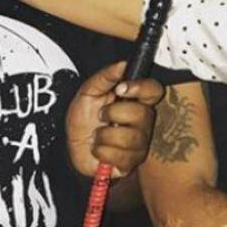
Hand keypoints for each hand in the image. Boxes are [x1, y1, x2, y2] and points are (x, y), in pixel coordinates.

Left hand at [67, 61, 163, 177]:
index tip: (120, 89)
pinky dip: (101, 151)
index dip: (141, 88)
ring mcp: (139, 143)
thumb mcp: (88, 93)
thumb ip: (105, 77)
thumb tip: (122, 64)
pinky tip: (98, 149)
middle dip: (114, 114)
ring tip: (98, 135)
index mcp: (135, 101)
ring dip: (104, 135)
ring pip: (130, 137)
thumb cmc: (83, 119)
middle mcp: (142, 122)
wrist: (72, 147)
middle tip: (101, 115)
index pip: (154, 90)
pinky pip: (120, 156)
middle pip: (142, 114)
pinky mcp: (130, 162)